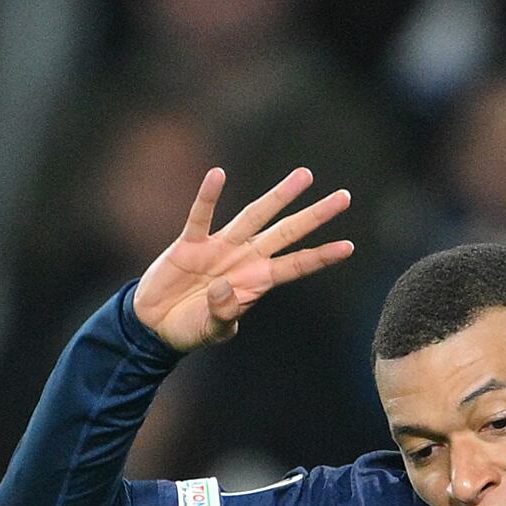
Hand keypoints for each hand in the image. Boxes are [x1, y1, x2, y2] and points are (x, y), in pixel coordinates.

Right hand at [131, 166, 356, 353]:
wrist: (156, 324)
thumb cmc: (191, 328)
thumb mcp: (212, 330)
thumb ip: (223, 314)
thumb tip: (222, 288)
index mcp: (257, 282)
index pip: (296, 265)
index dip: (321, 256)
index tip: (349, 246)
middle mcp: (245, 259)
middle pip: (286, 232)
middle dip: (314, 216)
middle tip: (344, 197)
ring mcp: (220, 248)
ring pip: (255, 216)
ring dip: (279, 196)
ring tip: (306, 175)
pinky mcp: (190, 243)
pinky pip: (201, 216)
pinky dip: (208, 197)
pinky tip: (218, 175)